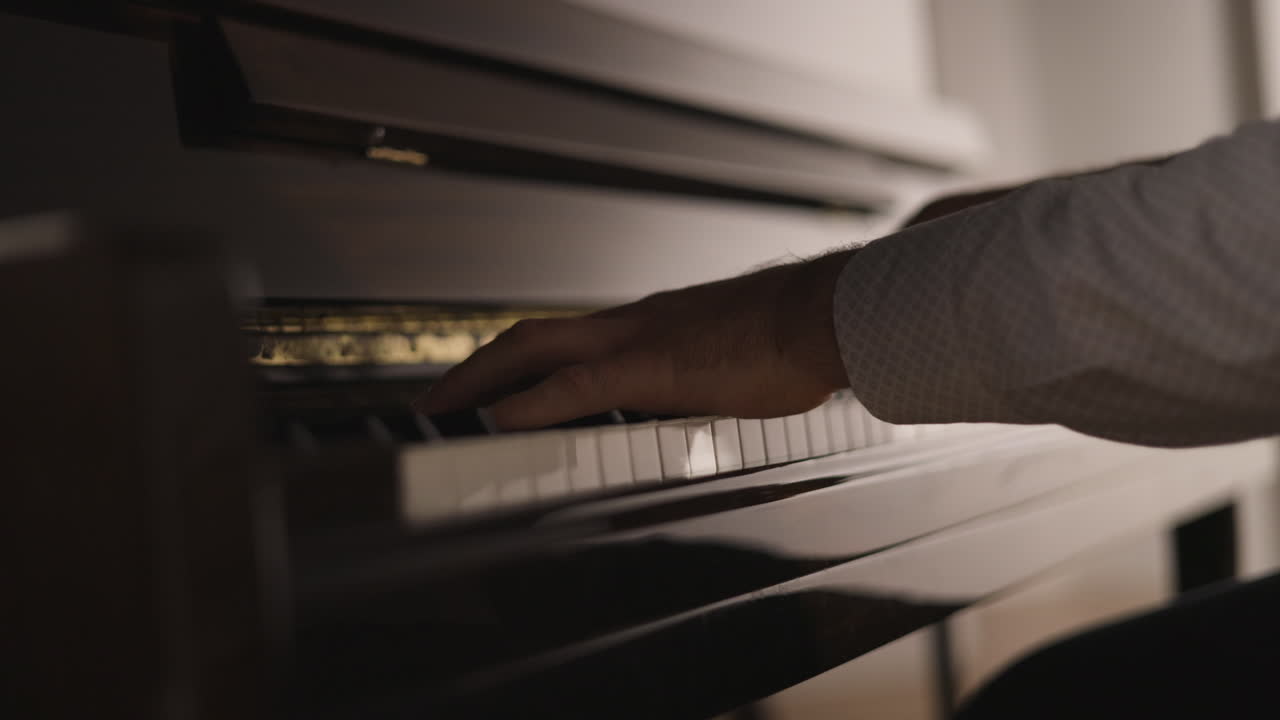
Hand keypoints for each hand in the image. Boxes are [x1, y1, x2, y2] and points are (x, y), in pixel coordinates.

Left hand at [413, 250, 853, 429]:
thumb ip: (691, 378)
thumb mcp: (725, 356)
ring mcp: (636, 342)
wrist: (823, 314)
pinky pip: (574, 386)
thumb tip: (678, 407)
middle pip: (528, 336)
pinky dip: (528, 405)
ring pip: (534, 350)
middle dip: (474, 369)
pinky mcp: (652, 367)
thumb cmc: (788, 336)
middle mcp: (628, 325)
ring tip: (442, 412)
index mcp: (646, 326)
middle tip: (433, 401)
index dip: (512, 362)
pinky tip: (497, 425)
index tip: (481, 388)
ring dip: (481, 382)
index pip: (560, 338)